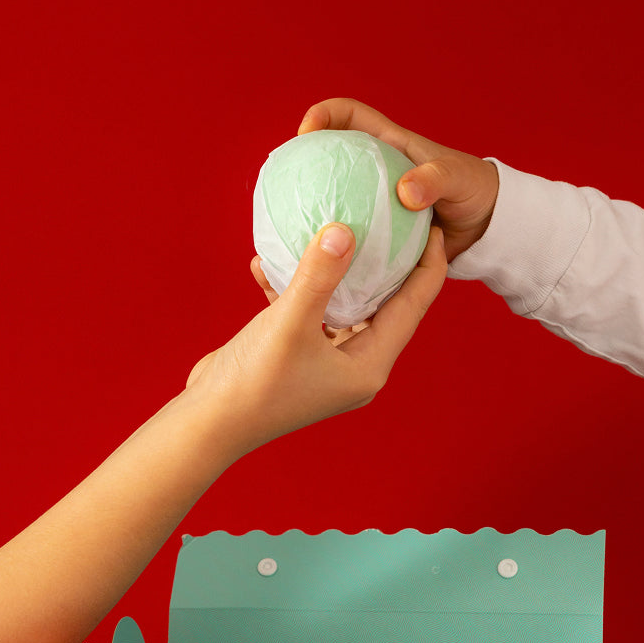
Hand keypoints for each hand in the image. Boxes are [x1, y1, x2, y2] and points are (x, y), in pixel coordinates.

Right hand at [186, 219, 445, 457]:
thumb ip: (319, 276)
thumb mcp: (289, 323)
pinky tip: (269, 259)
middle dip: (391, 262)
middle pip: (387, 304)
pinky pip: (308, 313)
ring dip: (338, 271)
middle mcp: (356, 367)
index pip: (413, 307)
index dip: (429, 264)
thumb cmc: (256, 382)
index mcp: (369, 366)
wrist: (209, 424)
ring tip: (341, 227)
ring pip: (345, 305)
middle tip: (395, 218)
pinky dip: (295, 287)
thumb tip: (345, 229)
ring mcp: (328, 364)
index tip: (434, 223)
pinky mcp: (299, 357)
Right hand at [298, 98, 498, 261]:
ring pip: (337, 201)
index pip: (351, 117)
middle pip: (331, 160)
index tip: (306, 131)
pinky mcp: (379, 234)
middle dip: (305, 165)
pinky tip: (321, 262)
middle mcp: (376, 173)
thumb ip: (433, 180)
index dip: (325, 115)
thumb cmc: (473, 192)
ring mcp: (375, 205)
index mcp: (390, 147)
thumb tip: (404, 193)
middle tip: (286, 184)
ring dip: (314, 210)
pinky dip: (336, 246)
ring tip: (289, 226)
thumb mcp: (457, 180)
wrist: (486, 229)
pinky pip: (352, 236)